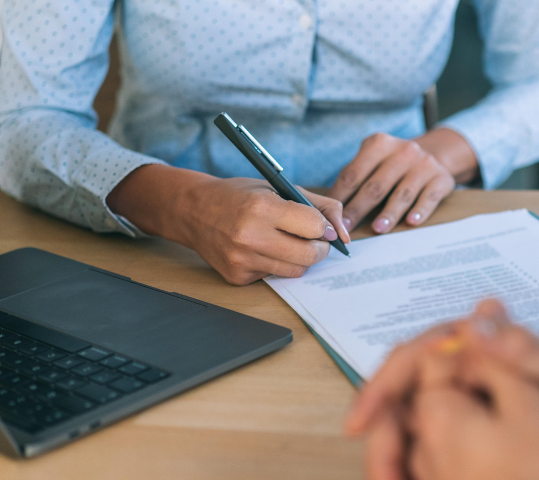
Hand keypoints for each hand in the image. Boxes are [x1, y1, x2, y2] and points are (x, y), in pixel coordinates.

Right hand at [107, 164, 349, 284]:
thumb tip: (345, 232)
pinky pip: (273, 277)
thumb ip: (318, 205)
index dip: (324, 228)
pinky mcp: (237, 276)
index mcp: (262, 207)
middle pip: (309, 255)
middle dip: (320, 249)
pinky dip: (276, 265)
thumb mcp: (278, 187)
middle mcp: (250, 235)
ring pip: (295, 271)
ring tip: (289, 243)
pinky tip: (263, 250)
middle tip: (315, 241)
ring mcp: (242, 259)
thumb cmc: (240, 196)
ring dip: (301, 259)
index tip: (323, 227)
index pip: (314, 227)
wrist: (193, 211)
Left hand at [328, 129, 477, 233]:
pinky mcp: (441, 179)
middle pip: (376, 185)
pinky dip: (420, 211)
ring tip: (378, 229)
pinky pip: (429, 198)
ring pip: (402, 193)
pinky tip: (411, 222)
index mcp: (379, 144)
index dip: (341, 197)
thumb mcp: (374, 159)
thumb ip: (356, 177)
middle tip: (347, 228)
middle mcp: (403, 151)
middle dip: (359, 209)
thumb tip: (332, 208)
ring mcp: (424, 164)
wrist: (436, 154)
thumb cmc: (393, 164)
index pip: (354, 174)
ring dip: (389, 213)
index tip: (332, 217)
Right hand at [347, 300, 538, 479]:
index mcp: (491, 347)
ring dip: (400, 445)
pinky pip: (442, 441)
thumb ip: (530, 351)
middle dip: (384, 423)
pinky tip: (417, 478)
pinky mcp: (489, 427)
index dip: (383, 386)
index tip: (363, 422)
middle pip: (409, 388)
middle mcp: (478, 368)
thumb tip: (475, 322)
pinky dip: (424, 460)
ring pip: (420, 417)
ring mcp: (482, 398)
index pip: (418, 355)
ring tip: (391, 477)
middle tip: (376, 465)